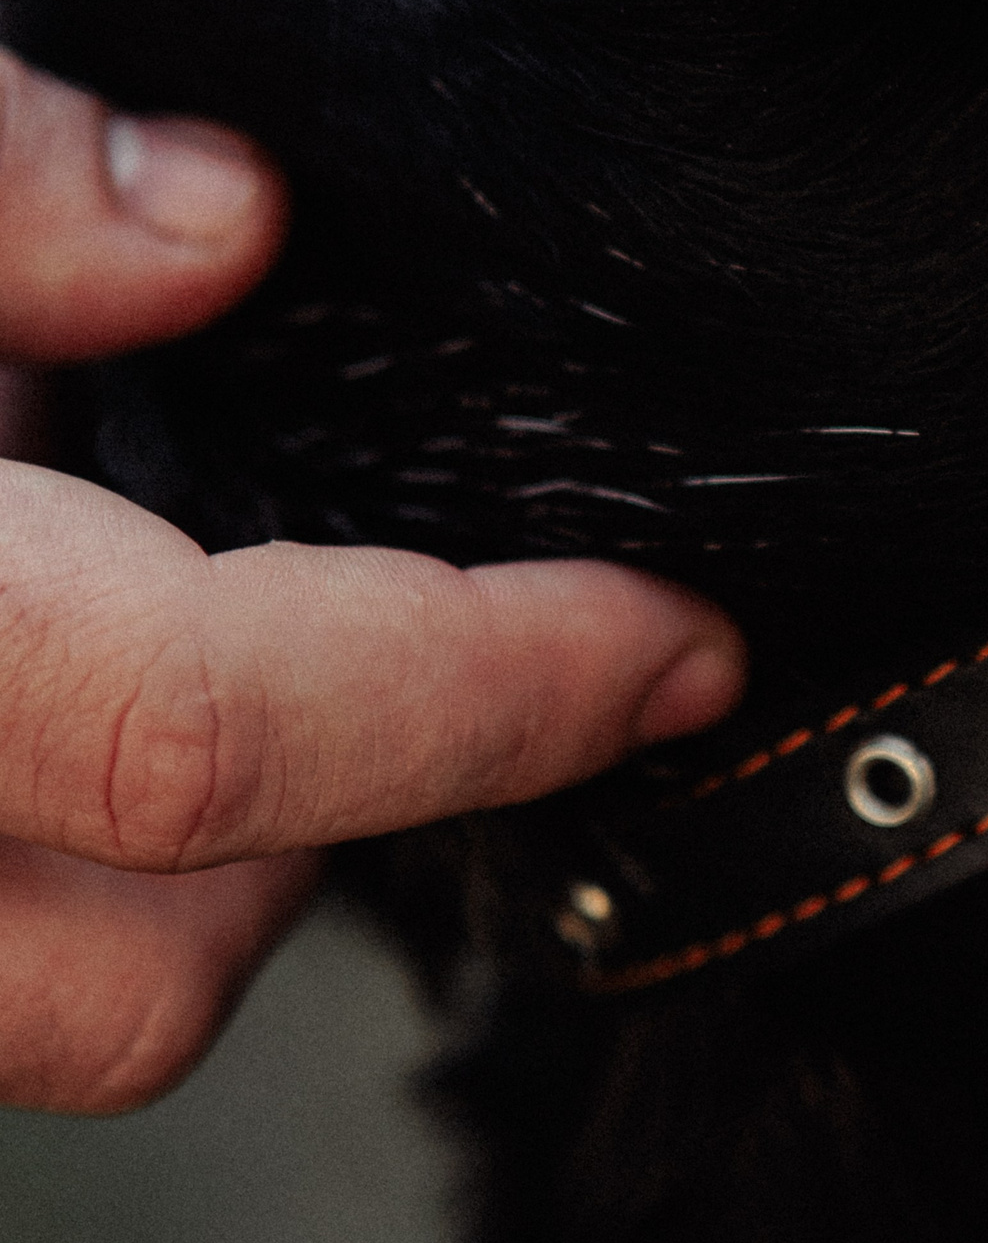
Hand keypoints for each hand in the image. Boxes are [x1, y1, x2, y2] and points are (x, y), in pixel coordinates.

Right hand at [0, 52, 747, 1114]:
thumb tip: (214, 223)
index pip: (200, 730)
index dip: (489, 692)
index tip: (670, 638)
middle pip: (140, 980)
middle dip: (328, 827)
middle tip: (411, 634)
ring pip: (46, 1019)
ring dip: (191, 872)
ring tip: (194, 641)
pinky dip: (64, 865)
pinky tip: (55, 694)